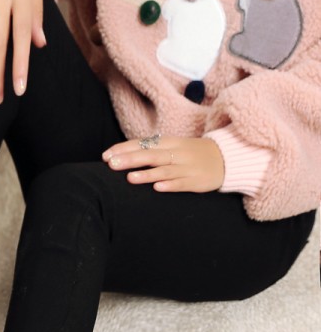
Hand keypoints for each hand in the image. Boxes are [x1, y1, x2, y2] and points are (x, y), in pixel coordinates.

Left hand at [101, 136, 225, 191]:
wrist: (227, 158)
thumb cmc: (191, 154)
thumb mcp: (173, 147)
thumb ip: (150, 150)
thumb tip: (121, 155)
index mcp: (169, 142)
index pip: (143, 144)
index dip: (124, 149)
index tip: (105, 156)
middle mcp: (177, 153)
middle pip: (151, 155)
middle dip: (130, 159)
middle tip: (111, 165)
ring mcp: (187, 167)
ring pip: (165, 170)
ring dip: (147, 174)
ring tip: (130, 178)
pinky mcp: (196, 181)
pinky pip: (182, 183)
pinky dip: (170, 185)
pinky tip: (158, 188)